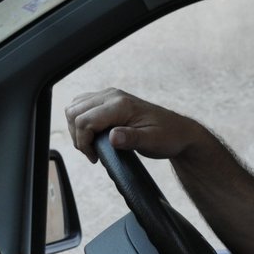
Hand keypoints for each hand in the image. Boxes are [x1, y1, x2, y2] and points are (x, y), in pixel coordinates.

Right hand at [64, 87, 205, 162]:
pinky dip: (80, 123)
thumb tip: (113, 137)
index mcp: (121, 104)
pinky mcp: (107, 100)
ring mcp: (109, 96)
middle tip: (92, 153)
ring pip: (74, 108)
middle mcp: (112, 95)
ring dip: (77, 129)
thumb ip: (132, 139)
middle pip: (74, 112)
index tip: (95, 158)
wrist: (179, 131)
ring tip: (92, 146)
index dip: (83, 142)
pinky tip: (92, 136)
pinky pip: (82, 106)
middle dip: (77, 136)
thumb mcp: (152, 142)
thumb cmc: (168, 136)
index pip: (84, 120)